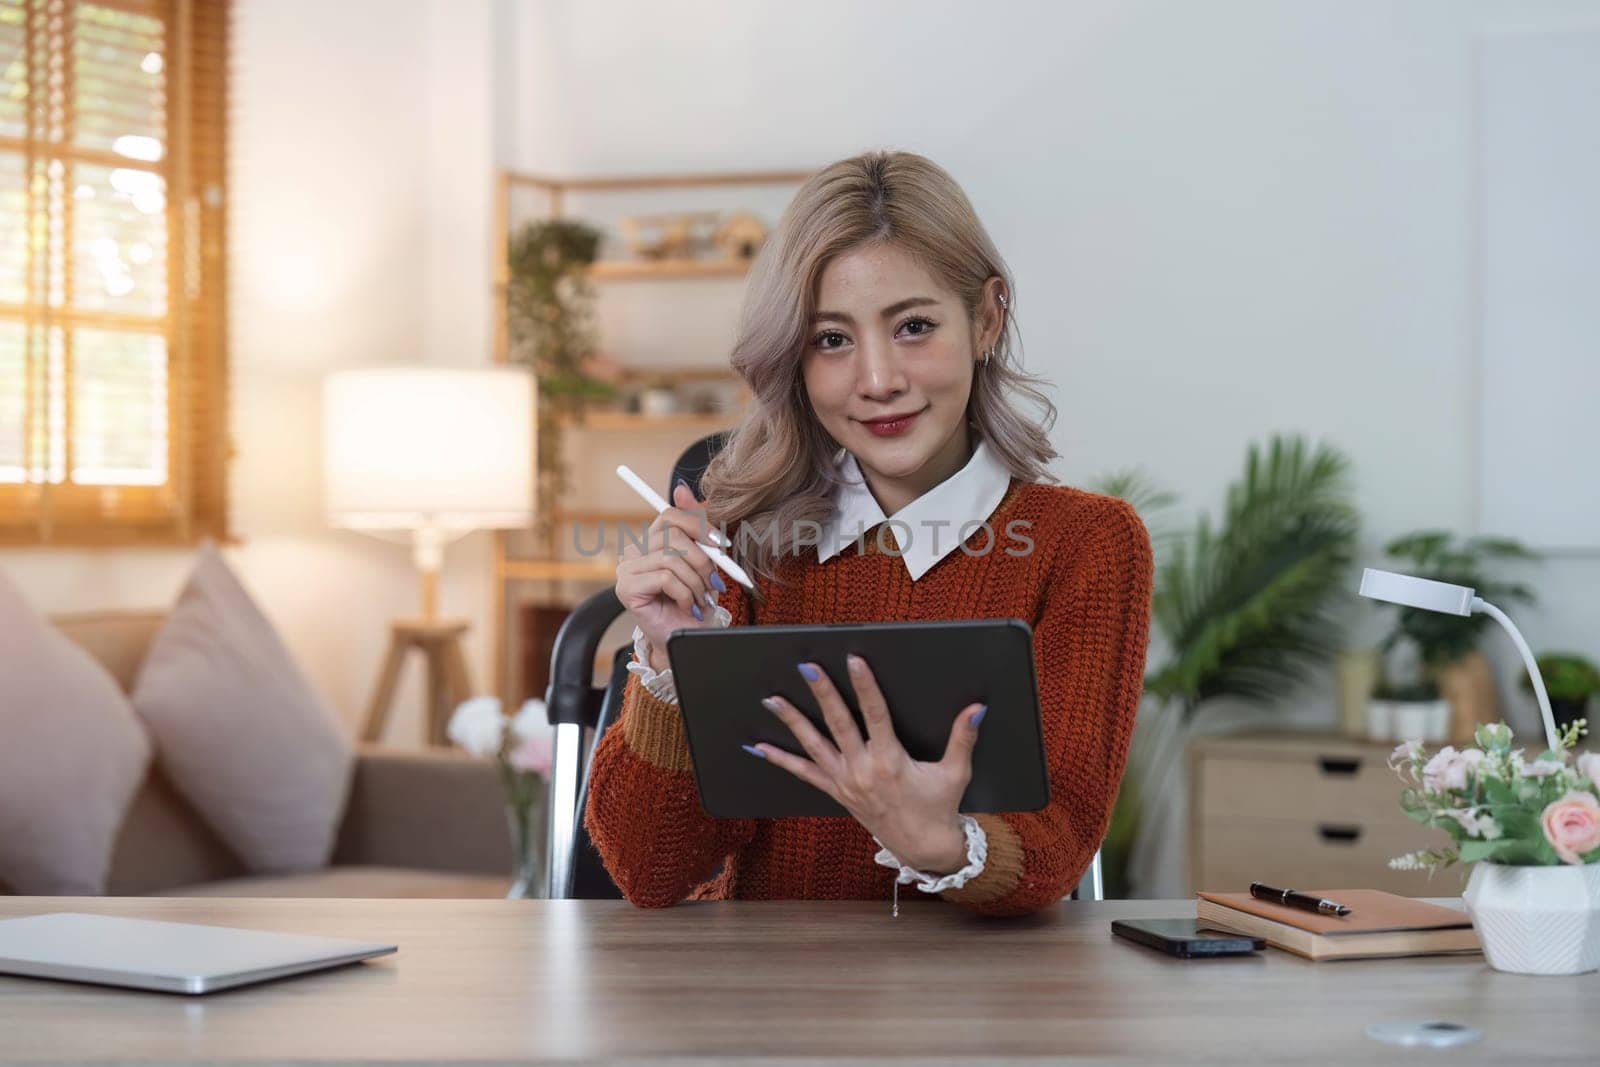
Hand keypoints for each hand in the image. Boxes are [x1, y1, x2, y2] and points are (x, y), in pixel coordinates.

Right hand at [615, 481, 728, 668]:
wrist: (685, 640)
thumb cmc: (694, 602)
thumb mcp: (702, 562)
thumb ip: (695, 529)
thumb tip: (681, 487)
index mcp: (651, 542)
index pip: (670, 516)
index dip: (698, 525)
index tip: (721, 545)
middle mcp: (634, 552)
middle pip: (672, 535)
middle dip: (702, 559)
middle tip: (712, 581)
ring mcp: (627, 570)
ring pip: (671, 558)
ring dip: (695, 582)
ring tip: (700, 599)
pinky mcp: (626, 589)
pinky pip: (665, 577)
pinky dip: (685, 594)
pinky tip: (687, 607)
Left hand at [746, 654, 985, 874]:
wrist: (922, 847)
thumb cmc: (939, 807)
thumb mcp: (955, 772)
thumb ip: (963, 737)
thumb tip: (977, 708)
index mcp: (891, 761)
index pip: (875, 714)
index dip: (865, 686)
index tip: (854, 660)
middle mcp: (863, 770)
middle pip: (838, 724)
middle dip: (822, 693)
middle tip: (806, 667)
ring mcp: (846, 782)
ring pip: (814, 745)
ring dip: (792, 721)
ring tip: (772, 699)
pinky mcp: (837, 792)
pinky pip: (804, 774)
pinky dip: (781, 760)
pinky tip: (759, 747)